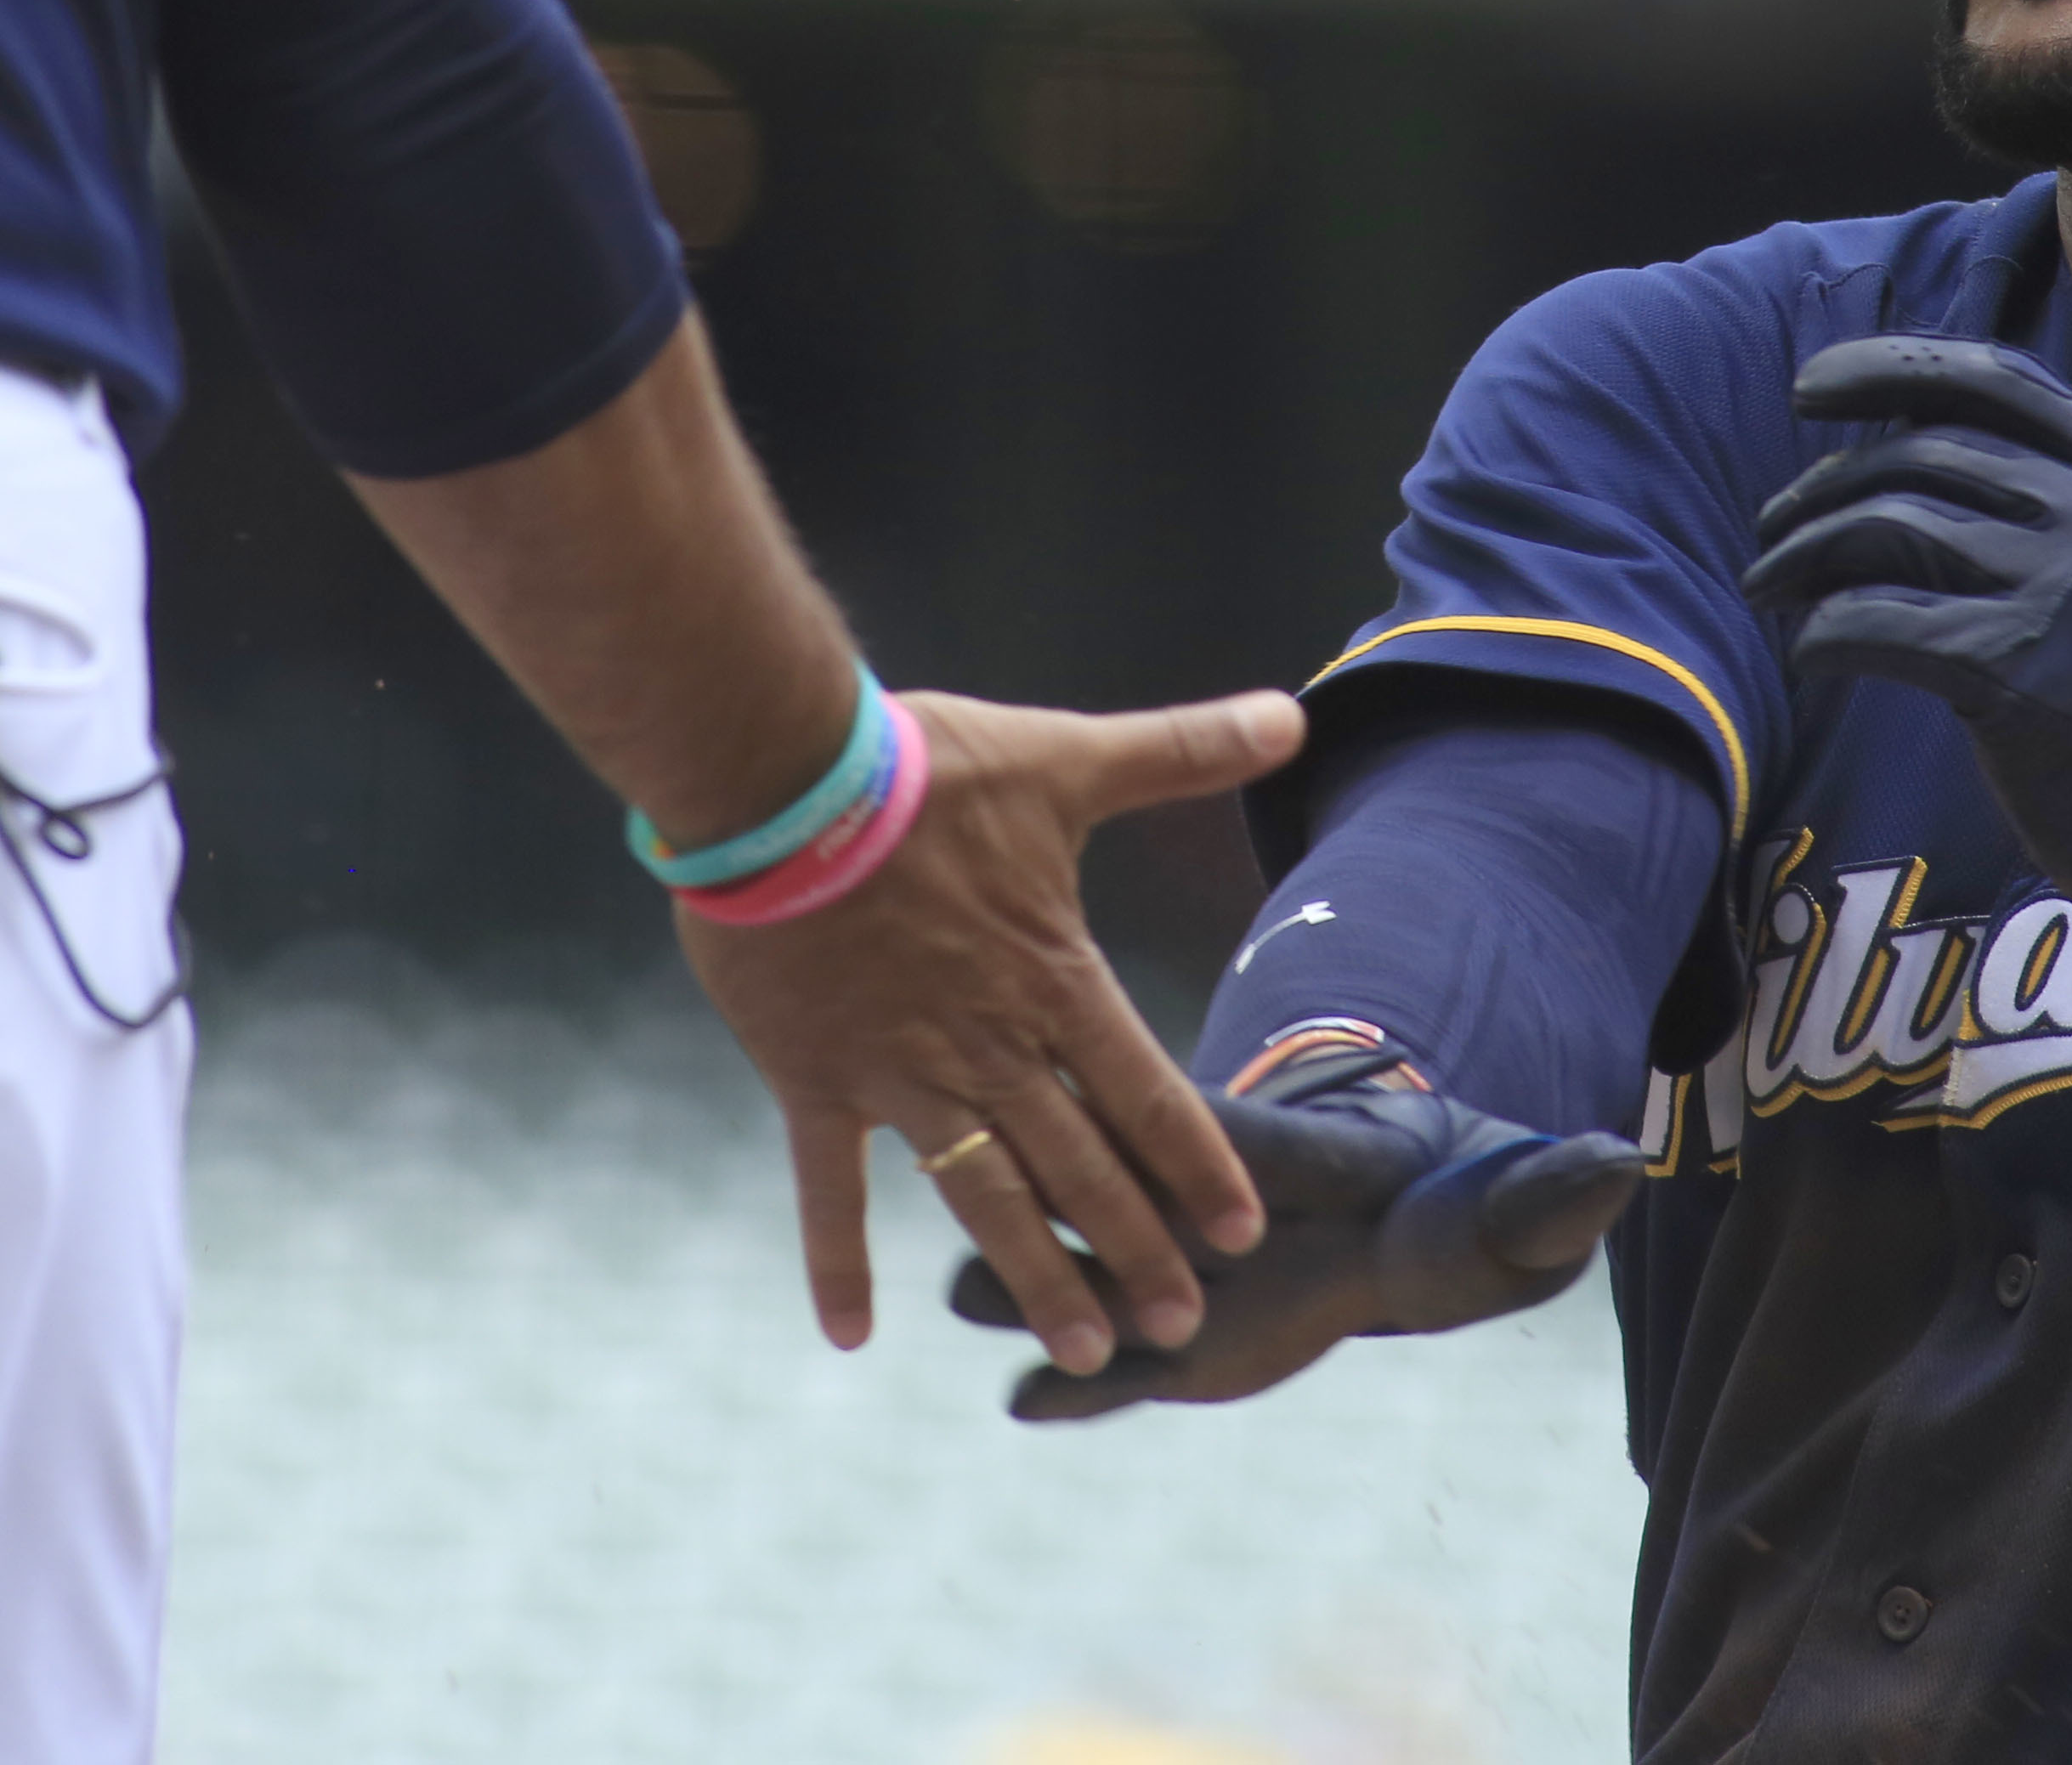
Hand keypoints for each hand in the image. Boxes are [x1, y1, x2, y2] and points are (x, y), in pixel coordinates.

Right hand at [677, 684, 1303, 1375]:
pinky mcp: (816, 1080)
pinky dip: (839, 1261)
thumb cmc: (924, 770)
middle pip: (1081, 1169)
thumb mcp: (1066, 758)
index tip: (1240, 1235)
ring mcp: (902, 1074)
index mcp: (1053, 981)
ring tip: (1084, 1353)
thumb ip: (1179, 750)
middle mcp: (989, 1047)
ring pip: (985, 1198)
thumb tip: (1288, 717)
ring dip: (1035, 1276)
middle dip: (1136, 1250)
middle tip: (1182, 1327)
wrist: (783, 782)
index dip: (1197, 1168)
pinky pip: (830, 1188)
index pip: (1148, 1095)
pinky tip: (852, 1335)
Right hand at [946, 1048, 1642, 1420]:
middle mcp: (1205, 1207)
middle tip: (1022, 1214)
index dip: (1192, 1148)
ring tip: (980, 1303)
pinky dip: (1065, 1390)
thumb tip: (1627, 1161)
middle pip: (1118, 1194)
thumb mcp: (1513, 1198)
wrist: (1411, 1231)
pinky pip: (1103, 1372)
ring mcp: (1174, 1277)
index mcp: (1280, 1153)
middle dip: (1071, 1213)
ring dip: (1035, 1286)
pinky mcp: (1171, 1352)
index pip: (1221, 1135)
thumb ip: (1554, 1188)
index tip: (1155, 1159)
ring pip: (1081, 1268)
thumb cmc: (1463, 1203)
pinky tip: (1028, 1404)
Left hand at [1741, 336, 2071, 1015]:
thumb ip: (2058, 500)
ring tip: (1767, 587)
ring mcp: (2061, 589)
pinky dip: (1824, 632)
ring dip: (1802, 555)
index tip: (1809, 391)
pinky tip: (1810, 649)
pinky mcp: (2016, 670)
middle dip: (1823, 490)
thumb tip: (1902, 451)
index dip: (1889, 370)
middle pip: (1919, 457)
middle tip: (1772, 532)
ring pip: (1885, 527)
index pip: (1994, 382)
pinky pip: (1876, 622)